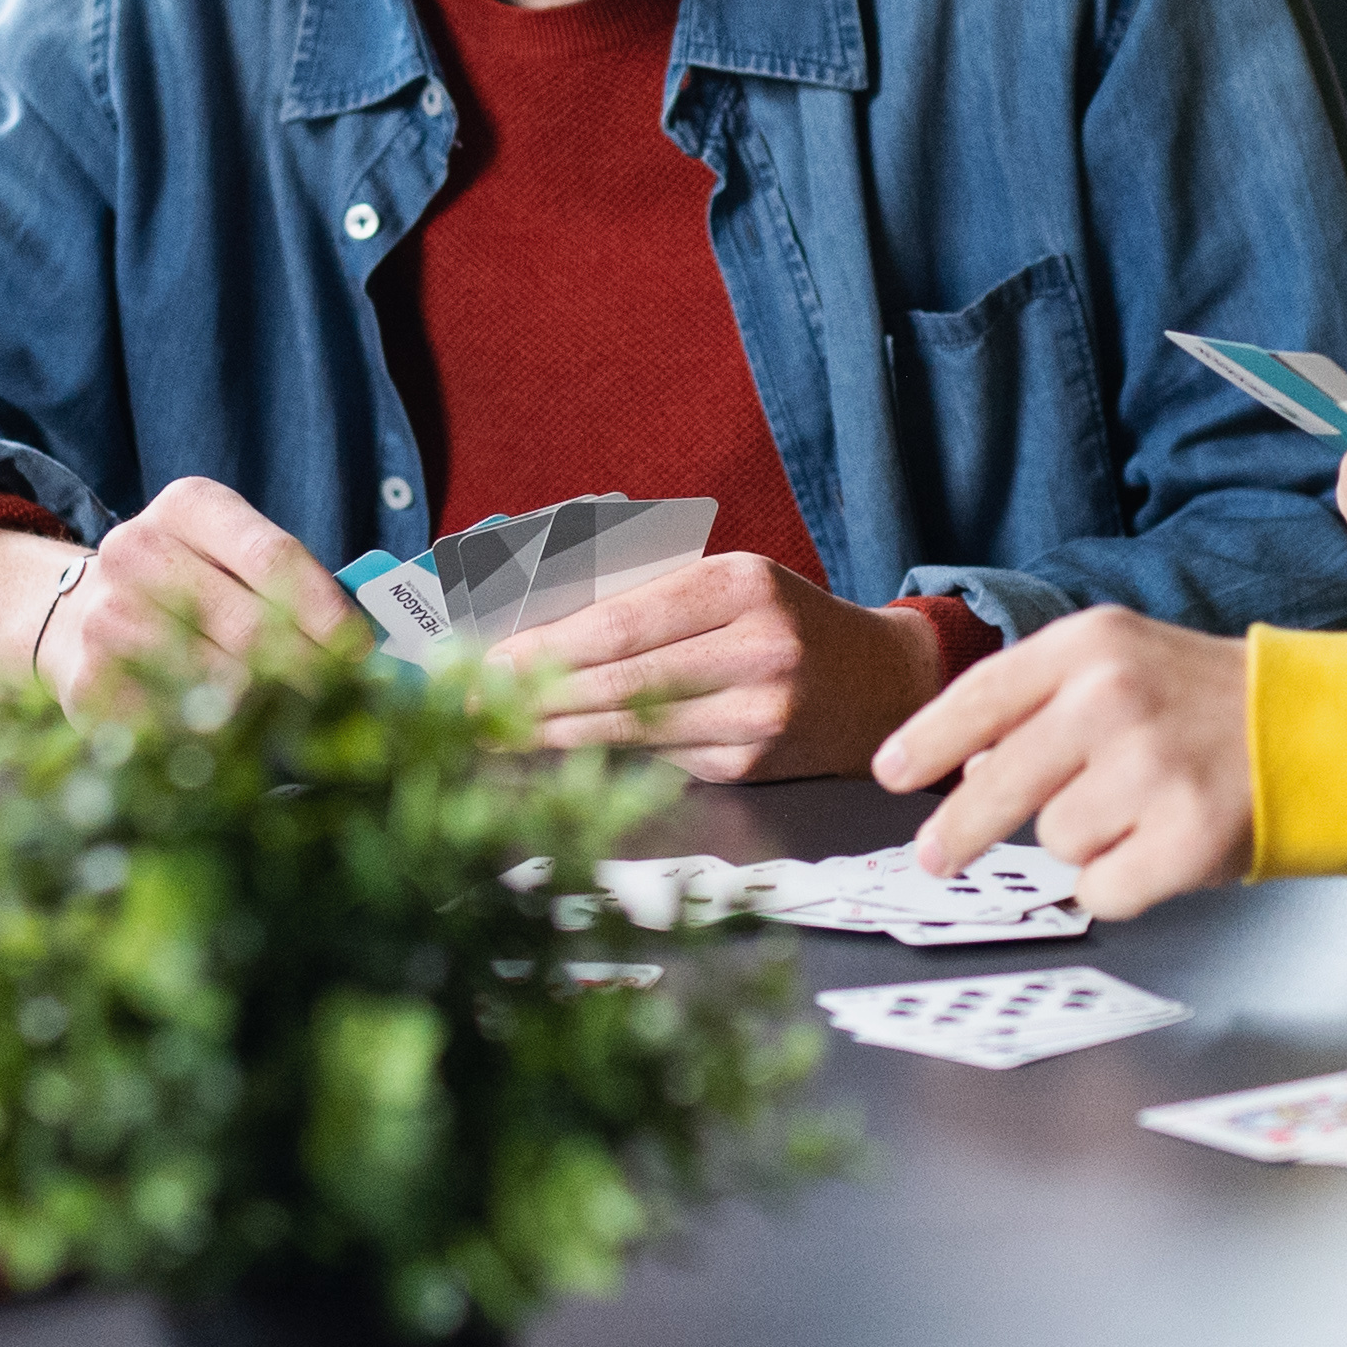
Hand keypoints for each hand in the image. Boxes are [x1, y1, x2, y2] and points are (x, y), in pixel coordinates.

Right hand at [0, 477, 357, 712]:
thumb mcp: (229, 552)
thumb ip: (291, 583)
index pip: (274, 556)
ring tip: (308, 724)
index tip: (363, 651)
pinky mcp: (91, 685)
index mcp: (188, 506)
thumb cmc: (183, 584)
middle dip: (314, 671)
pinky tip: (246, 743)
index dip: (328, 611)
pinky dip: (223, 741)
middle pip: (252, 626)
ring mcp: (108, 619)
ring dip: (275, 712)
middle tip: (351, 702)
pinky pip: (180, 724)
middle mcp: (138, 551)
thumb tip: (367, 645)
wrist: (69, 612)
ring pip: (221, 682)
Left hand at [507, 556, 938, 782]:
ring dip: (552, 734)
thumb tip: (538, 626)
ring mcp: (757, 716)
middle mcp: (757, 651)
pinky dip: (601, 753)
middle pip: (620, 682)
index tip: (490, 660)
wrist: (877, 684)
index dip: (549, 648)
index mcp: (741, 585)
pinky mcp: (750, 766)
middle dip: (533, 697)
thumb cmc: (781, 618)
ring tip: (492, 732)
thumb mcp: (728, 580)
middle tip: (468, 705)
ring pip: (632, 728)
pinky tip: (556, 750)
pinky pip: (657, 756)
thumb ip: (649, 595)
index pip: (624, 622)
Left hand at [869, 606, 1251, 916]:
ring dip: (1083, 840)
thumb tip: (967, 771)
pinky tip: (1157, 847)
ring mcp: (1151, 767)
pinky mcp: (1185, 835)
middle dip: (957, 832)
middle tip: (935, 856)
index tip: (890, 773)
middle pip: (997, 785)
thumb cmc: (1211, 702)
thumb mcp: (1125, 663)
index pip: (982, 697)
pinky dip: (1119, 883)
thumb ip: (1042, 703)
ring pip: (1055, 841)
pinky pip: (1101, 888)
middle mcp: (1114, 698)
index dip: (927, 741)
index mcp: (1092, 645)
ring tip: (1138, 810)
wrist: (1324, 731)